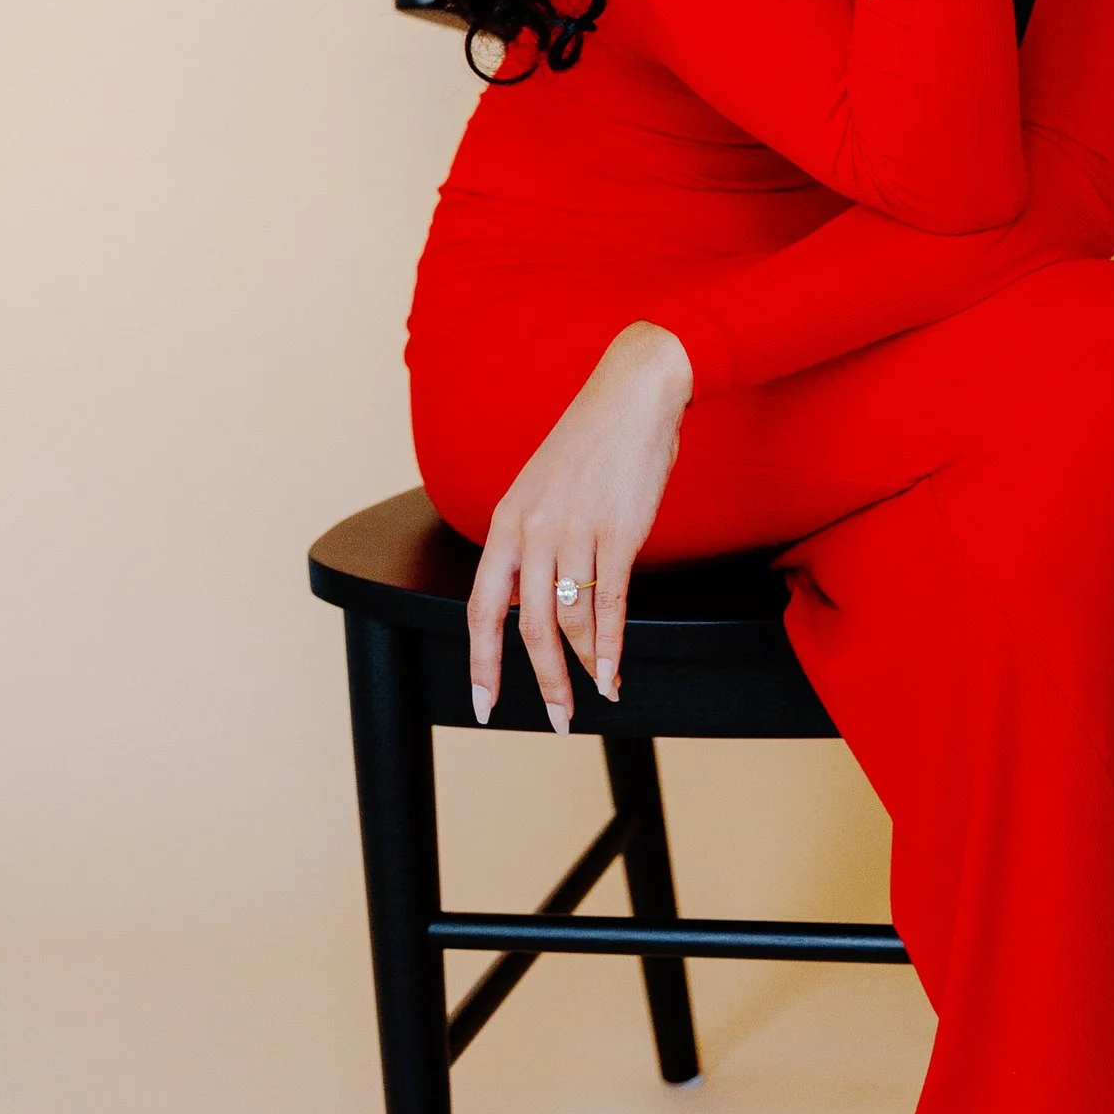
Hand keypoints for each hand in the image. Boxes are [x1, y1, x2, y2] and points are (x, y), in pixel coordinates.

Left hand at [466, 321, 693, 731]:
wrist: (631, 394)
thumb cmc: (589, 444)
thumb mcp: (539, 491)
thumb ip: (528, 544)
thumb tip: (529, 602)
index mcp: (505, 523)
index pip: (483, 609)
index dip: (482, 662)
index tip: (485, 703)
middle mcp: (532, 531)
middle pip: (529, 627)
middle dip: (542, 682)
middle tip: (557, 719)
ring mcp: (574, 532)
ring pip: (572, 620)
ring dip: (583, 668)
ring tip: (595, 693)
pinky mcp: (617, 531)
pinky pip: (611, 603)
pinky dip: (612, 645)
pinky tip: (614, 671)